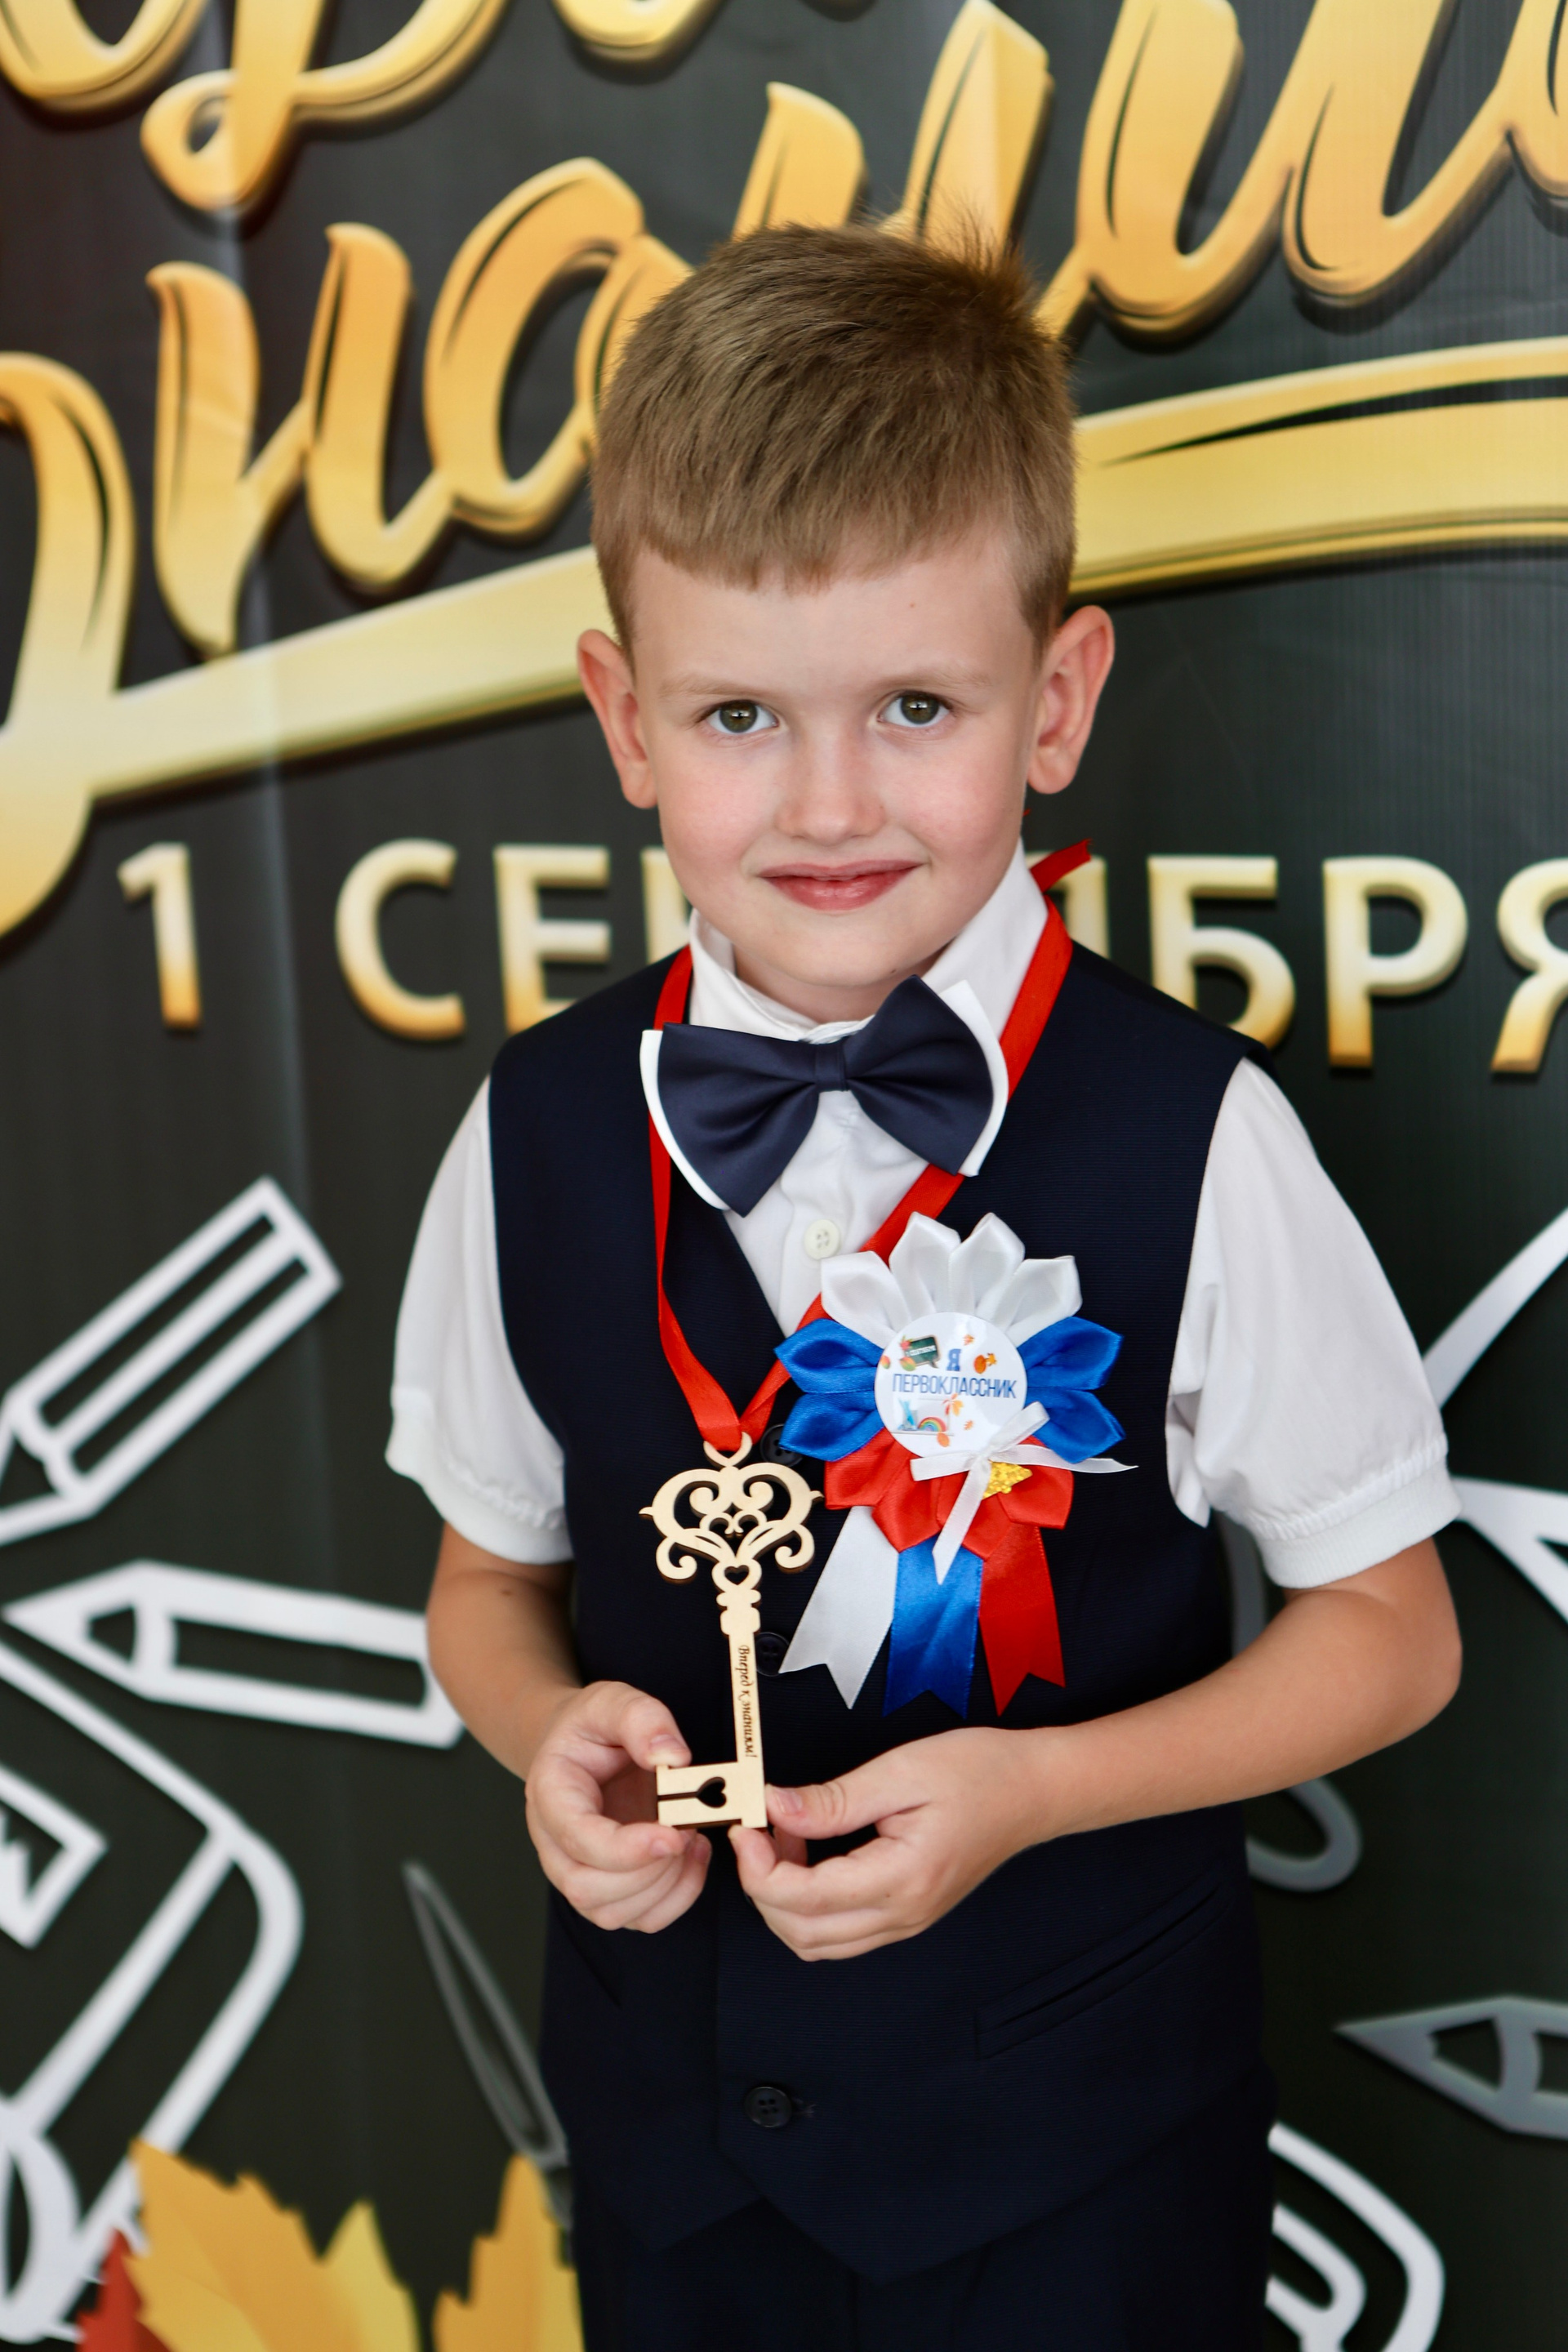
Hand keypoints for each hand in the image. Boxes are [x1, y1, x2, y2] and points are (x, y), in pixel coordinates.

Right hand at [524, 1681, 710, 1931]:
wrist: (581, 1745)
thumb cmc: (593, 1727)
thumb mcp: (612, 1701)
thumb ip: (642, 1719)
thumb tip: (672, 1756)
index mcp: (551, 1795)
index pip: (578, 1839)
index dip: (625, 1848)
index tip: (672, 1834)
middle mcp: (555, 1843)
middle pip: (587, 1888)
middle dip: (647, 1871)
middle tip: (684, 1830)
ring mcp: (578, 1870)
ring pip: (611, 1913)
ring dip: (663, 1886)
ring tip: (690, 1839)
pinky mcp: (608, 1888)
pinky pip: (638, 1918)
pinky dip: (675, 1899)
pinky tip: (691, 1858)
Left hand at [730, 1727, 1047, 1959]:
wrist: (1034, 1790)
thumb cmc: (982, 1773)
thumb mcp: (901, 1771)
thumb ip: (833, 1799)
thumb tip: (774, 1807)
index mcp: (902, 1879)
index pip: (803, 1900)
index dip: (759, 1867)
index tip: (747, 1825)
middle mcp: (903, 1914)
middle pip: (802, 1933)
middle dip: (764, 1885)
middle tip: (759, 1829)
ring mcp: (906, 1920)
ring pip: (818, 1941)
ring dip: (786, 1897)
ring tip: (787, 1836)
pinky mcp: (906, 1913)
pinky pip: (841, 1929)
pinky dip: (811, 1900)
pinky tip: (812, 1851)